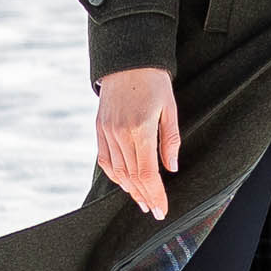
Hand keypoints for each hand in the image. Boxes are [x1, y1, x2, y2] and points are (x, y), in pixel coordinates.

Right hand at [96, 66, 179, 218]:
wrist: (127, 60)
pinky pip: (104, 159)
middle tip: (153, 210)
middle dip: (144, 196)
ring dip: (130, 189)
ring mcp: (107, 132)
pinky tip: (124, 183)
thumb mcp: (169, 108)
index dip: (155, 194)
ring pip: (117, 171)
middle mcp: (120, 134)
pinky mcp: (99, 128)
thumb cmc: (153, 82)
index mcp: (140, 130)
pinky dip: (114, 175)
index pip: (147, 173)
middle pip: (132, 176)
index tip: (161, 209)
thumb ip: (170, 140)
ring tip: (142, 201)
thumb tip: (171, 167)